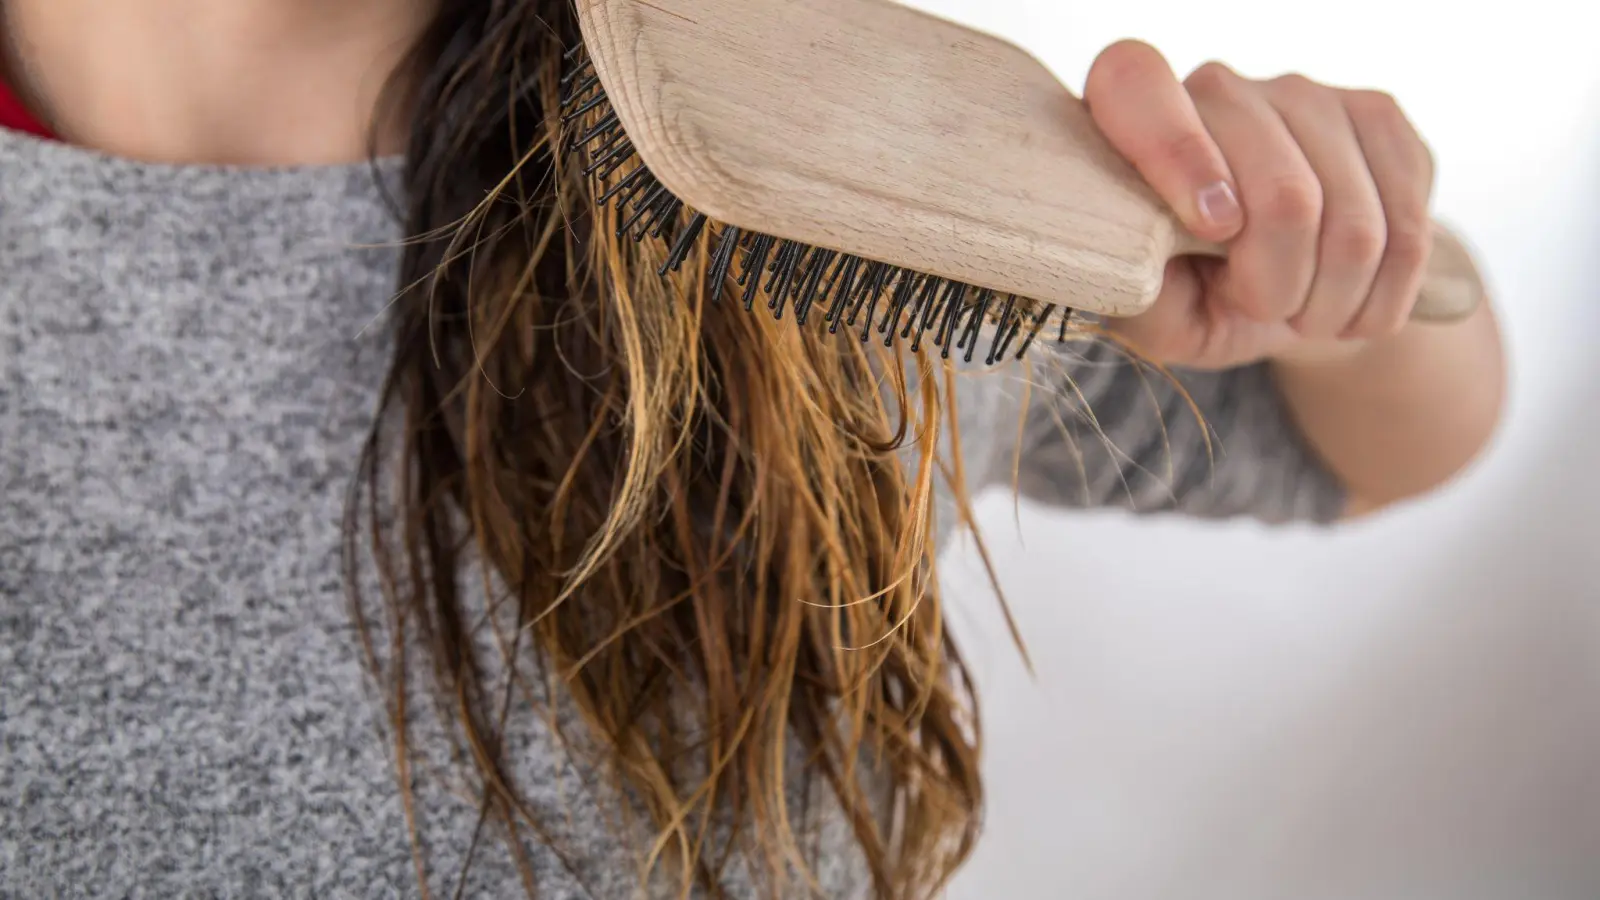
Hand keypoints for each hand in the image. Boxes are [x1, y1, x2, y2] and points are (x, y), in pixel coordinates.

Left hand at [1082, 40, 1437, 369]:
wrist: (1291, 298)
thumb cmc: (1201, 300)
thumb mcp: (1157, 314)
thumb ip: (1141, 292)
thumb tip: (1148, 266)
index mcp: (1134, 123)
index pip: (1136, 86)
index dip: (1177, 153)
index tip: (1214, 230)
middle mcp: (1218, 89)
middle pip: (1282, 194)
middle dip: (1280, 287)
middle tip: (1267, 310)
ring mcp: (1303, 94)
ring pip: (1352, 221)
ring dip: (1333, 299)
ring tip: (1308, 313)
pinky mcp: (1377, 115)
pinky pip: (1407, 226)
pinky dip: (1384, 293)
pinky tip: (1354, 304)